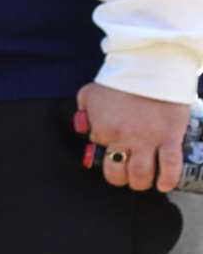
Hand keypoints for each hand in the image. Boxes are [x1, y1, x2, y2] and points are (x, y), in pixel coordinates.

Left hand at [76, 82, 190, 192]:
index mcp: (103, 129)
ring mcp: (148, 140)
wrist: (151, 68)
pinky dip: (168, 179)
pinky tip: (164, 185)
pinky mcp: (170, 137)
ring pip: (142, 173)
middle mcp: (124, 139)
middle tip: (126, 176)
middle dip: (121, 178)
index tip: (112, 147)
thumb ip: (83, 113)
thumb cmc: (119, 81)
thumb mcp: (89, 94)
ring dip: (141, 182)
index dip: (105, 150)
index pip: (98, 152)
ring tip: (143, 181)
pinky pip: (170, 165)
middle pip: (118, 172)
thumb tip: (84, 129)